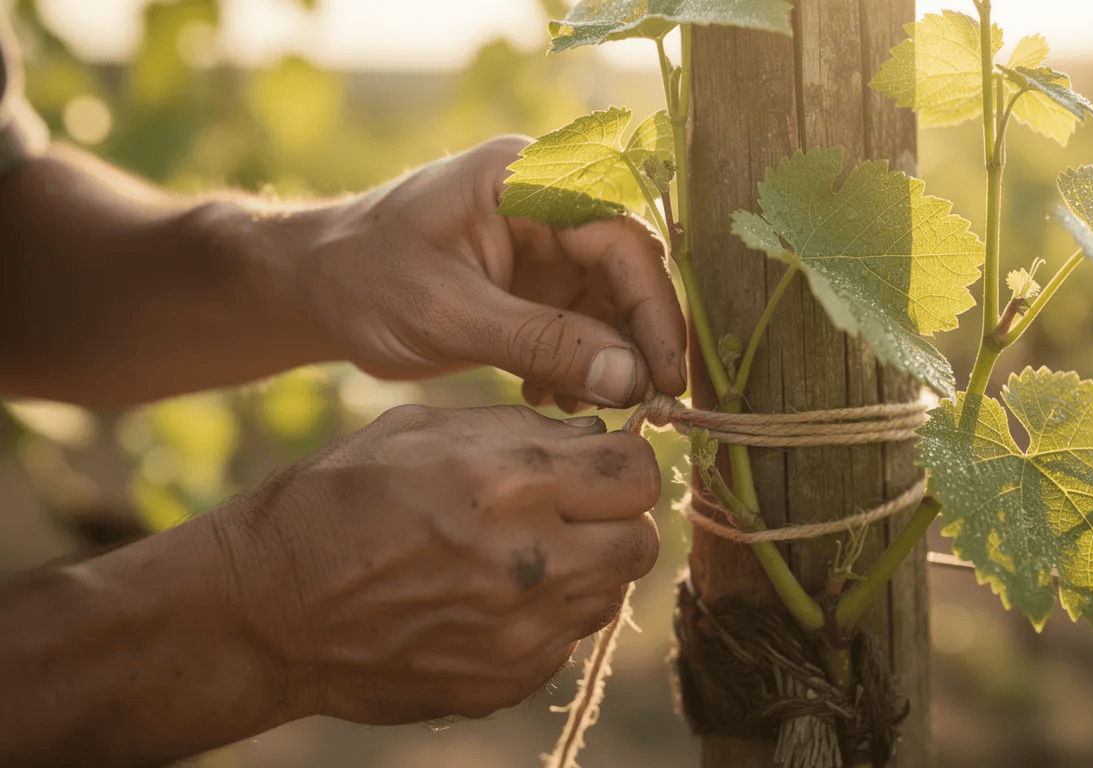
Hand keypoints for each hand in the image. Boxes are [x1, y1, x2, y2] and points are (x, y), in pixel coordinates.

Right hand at [211, 404, 660, 723]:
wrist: (269, 609)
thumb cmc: (339, 499)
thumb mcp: (423, 429)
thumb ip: (520, 430)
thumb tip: (591, 437)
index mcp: (512, 483)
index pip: (637, 472)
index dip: (623, 463)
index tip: (599, 465)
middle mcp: (531, 561)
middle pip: (642, 542)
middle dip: (616, 520)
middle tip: (574, 513)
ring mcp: (522, 632)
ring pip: (610, 595)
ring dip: (586, 570)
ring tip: (524, 554)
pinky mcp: (506, 680)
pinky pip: (564, 642)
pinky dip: (545, 618)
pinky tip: (490, 600)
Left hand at [298, 136, 686, 410]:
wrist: (316, 288)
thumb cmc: (365, 281)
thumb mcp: (448, 314)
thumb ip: (541, 341)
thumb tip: (630, 378)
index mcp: (528, 179)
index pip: (620, 239)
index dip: (654, 308)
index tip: (666, 376)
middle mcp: (550, 203)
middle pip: (629, 270)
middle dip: (638, 340)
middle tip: (644, 406)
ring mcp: (546, 244)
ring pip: (613, 304)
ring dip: (608, 360)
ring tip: (578, 406)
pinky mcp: (538, 283)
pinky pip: (585, 325)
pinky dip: (579, 365)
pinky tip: (548, 396)